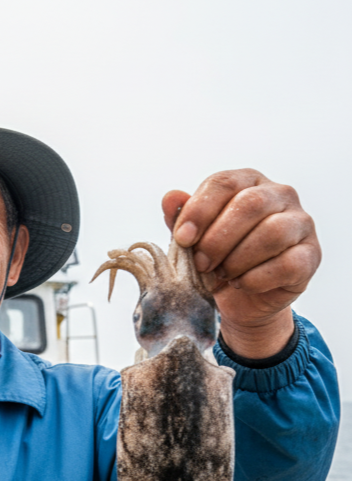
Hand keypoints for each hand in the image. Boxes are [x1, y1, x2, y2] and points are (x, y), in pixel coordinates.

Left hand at [162, 170, 319, 358]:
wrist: (242, 298)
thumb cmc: (217, 259)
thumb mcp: (194, 239)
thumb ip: (182, 218)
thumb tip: (170, 198)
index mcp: (247, 182)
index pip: (224, 182)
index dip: (199, 211)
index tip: (182, 239)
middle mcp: (280, 195)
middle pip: (250, 204)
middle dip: (217, 239)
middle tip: (201, 264)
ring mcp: (300, 224)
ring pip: (272, 233)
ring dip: (237, 260)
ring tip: (221, 274)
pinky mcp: (310, 256)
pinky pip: (286, 264)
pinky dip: (256, 279)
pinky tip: (241, 284)